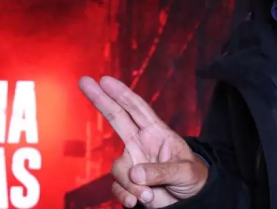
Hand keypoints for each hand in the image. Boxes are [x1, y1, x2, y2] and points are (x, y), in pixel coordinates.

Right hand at [78, 76, 208, 207]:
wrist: (189, 199)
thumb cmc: (191, 177)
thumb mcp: (184, 171)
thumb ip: (161, 171)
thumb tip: (135, 174)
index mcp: (157, 133)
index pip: (137, 109)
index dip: (122, 93)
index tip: (105, 80)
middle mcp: (141, 143)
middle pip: (117, 117)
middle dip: (100, 99)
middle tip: (85, 81)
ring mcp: (132, 162)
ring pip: (118, 168)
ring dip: (131, 184)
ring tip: (150, 195)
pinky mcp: (128, 183)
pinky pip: (117, 188)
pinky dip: (126, 196)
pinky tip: (139, 201)